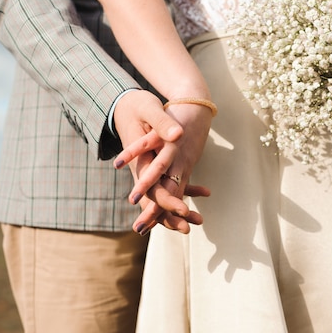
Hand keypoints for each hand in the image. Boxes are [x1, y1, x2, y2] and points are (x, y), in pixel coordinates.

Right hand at [114, 92, 212, 233]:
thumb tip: (177, 135)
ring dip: (179, 208)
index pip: (152, 189)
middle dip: (171, 216)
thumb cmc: (137, 104)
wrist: (125, 104)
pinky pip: (171, 182)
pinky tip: (206, 192)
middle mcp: (145, 169)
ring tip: (199, 221)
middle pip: (157, 199)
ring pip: (165, 195)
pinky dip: (187, 189)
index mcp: (140, 160)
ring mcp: (152, 168)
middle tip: (188, 228)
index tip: (184, 211)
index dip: (167, 201)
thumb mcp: (149, 108)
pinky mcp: (160, 163)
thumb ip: (162, 123)